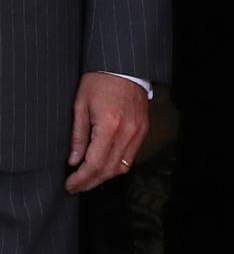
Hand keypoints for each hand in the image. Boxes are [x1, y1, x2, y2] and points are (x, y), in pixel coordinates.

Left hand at [66, 73, 148, 193]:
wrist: (124, 66)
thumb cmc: (99, 81)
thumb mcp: (80, 106)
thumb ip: (78, 136)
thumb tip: (74, 161)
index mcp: (109, 126)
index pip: (95, 163)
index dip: (81, 178)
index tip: (70, 184)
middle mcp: (127, 132)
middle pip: (109, 170)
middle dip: (90, 182)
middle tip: (76, 187)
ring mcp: (138, 132)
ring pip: (122, 167)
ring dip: (104, 177)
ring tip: (88, 179)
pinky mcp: (143, 130)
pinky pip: (131, 157)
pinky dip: (117, 166)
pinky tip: (104, 166)